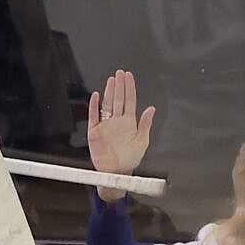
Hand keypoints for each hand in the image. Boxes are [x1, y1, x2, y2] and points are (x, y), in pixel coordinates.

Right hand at [85, 69, 154, 201]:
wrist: (116, 172)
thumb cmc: (130, 159)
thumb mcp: (142, 141)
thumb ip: (146, 124)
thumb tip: (151, 108)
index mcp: (129, 122)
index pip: (129, 100)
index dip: (129, 88)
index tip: (129, 76)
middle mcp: (117, 121)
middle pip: (118, 99)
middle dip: (119, 85)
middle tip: (120, 72)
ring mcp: (105, 126)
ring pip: (107, 104)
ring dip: (109, 92)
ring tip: (111, 80)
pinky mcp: (94, 132)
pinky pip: (93, 116)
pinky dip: (94, 106)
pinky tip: (97, 96)